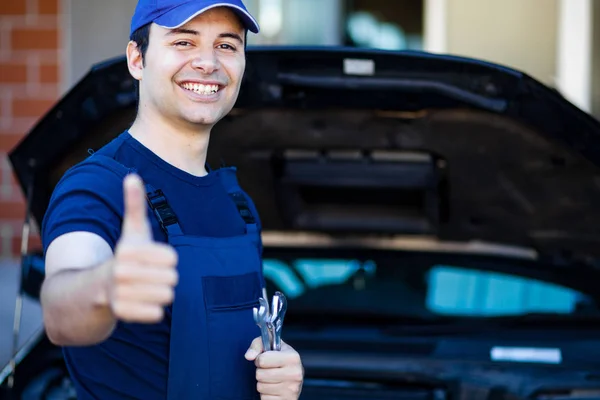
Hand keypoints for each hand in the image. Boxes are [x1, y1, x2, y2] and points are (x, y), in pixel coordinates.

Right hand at [108, 173, 178, 322]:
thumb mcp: (132, 231)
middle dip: (166, 277)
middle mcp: (120, 272)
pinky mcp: (120, 313)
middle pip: (171, 278)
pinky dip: (154, 310)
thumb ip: (134, 204)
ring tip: (149, 289)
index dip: (168, 259)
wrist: (94, 289)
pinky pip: (155, 314)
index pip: (171, 258)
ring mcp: (118, 294)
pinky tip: (144, 303)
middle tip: (152, 276)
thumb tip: (132, 175)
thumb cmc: (124, 256)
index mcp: (127, 250)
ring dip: (161, 294)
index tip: (156, 259)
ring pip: (166, 296)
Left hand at [245, 337, 303, 398]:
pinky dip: (266, 394)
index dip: (260, 359)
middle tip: (268, 370)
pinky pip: (264, 398)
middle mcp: (295, 374)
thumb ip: (257, 345)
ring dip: (262, 383)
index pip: (263, 360)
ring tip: (271, 379)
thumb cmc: (280, 358)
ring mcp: (291, 390)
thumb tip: (249, 356)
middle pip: (260, 375)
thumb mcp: (271, 345)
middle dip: (260, 372)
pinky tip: (273, 388)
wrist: (295, 375)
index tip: (265, 360)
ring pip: (260, 387)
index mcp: (292, 357)